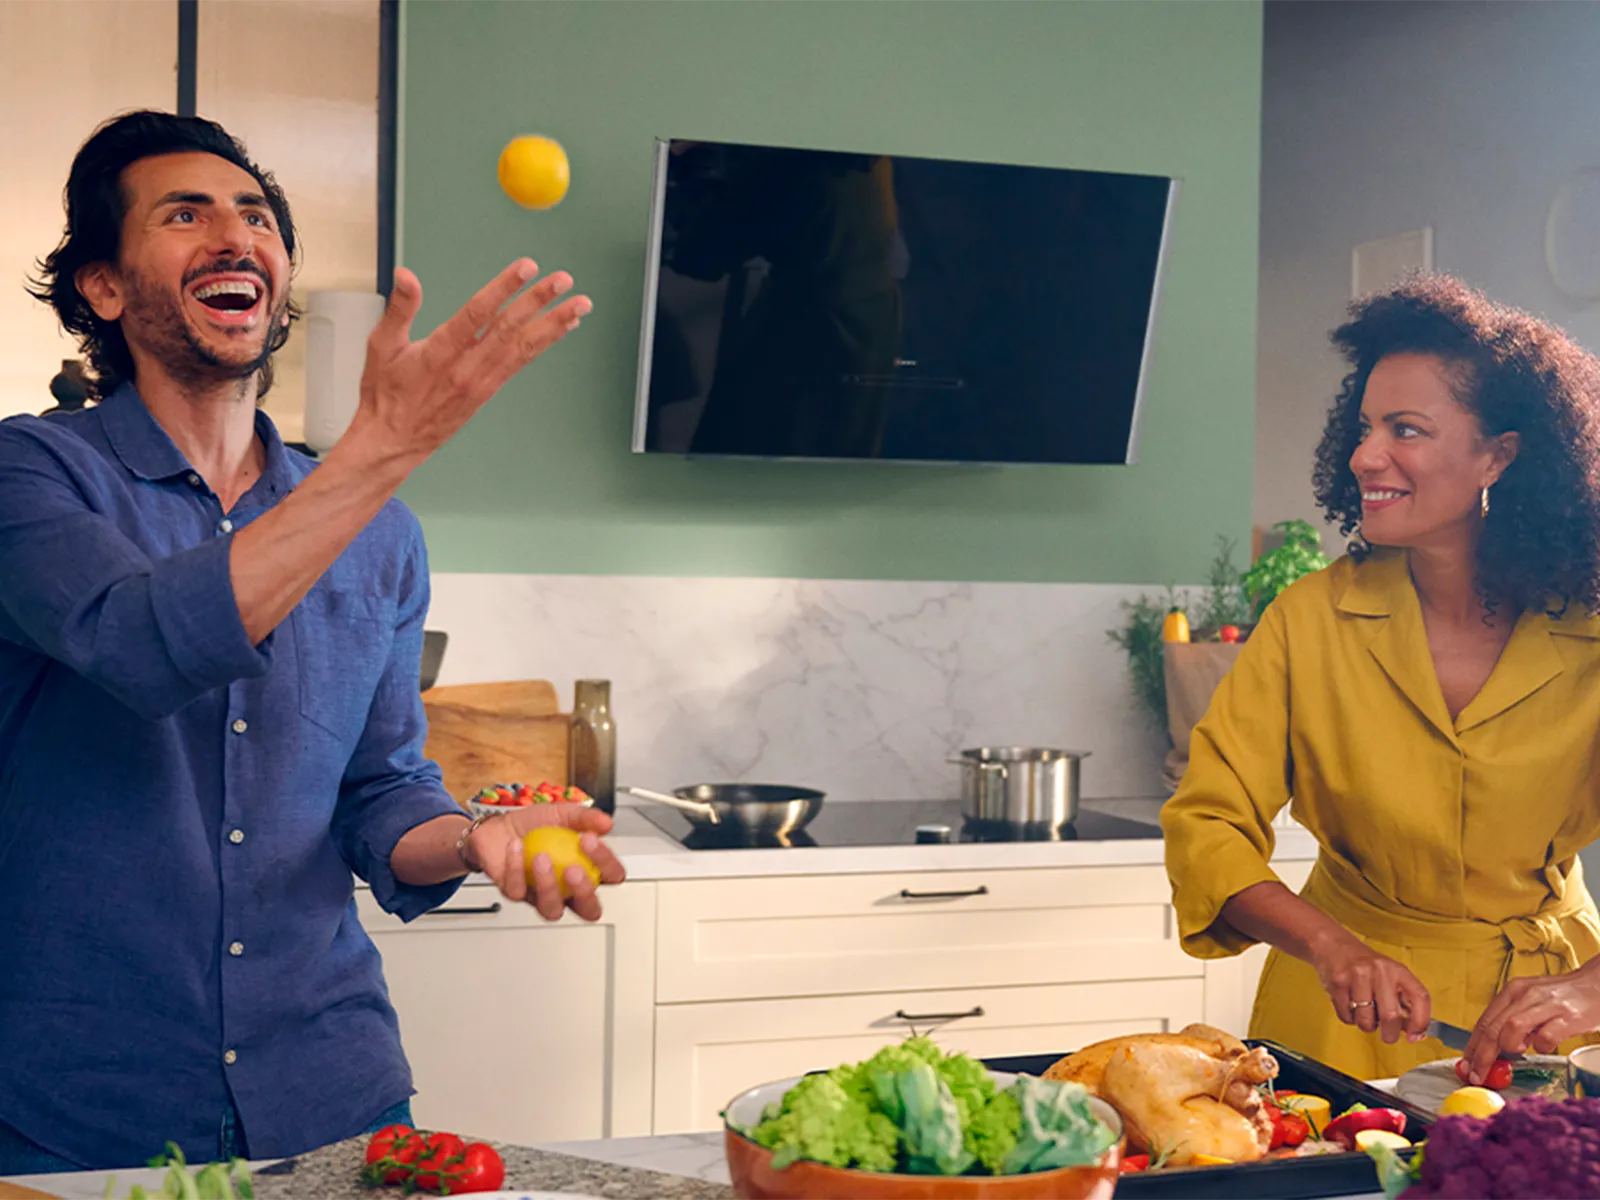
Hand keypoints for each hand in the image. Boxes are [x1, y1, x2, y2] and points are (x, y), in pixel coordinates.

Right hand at [349, 260, 590, 464]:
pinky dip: (545, 342)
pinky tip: (563, 328)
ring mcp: (482, 381)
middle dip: (540, 301)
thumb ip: (399, 309)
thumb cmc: (386, 393)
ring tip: (580, 304)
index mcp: (440, 352)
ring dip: (554, 323)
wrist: (395, 440)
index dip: (504, 288)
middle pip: (509, 327)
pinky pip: (522, 362)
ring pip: (524, 346)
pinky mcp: (489, 391)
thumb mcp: (382, 346)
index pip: (477, 313)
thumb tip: (406, 276)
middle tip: (563, 280)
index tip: (526, 268)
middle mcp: (467, 367)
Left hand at [470, 804, 626, 922]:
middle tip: (573, 870)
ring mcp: (542, 896)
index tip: (590, 840)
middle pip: (588, 909)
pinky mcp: (517, 895)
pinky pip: (518, 891)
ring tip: (541, 857)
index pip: (611, 876)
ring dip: (548, 886)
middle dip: (584, 893)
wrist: (498, 828)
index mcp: (587, 869)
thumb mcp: (563, 813)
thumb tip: (606, 823)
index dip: (607, 864)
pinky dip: (516, 867)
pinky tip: (515, 847)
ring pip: (552, 910)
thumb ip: (585, 817)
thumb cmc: (534, 825)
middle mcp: (568, 889)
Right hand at [1311, 932, 1431, 1043]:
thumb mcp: (1390, 976)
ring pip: (1365, 1020)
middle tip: (1388, 1036)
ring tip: (1364, 1013)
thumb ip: (1404, 1002)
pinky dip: (1350, 1018)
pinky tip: (1350, 1005)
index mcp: (1398, 970)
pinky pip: (1346, 1016)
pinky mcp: (1338, 983)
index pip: (1420, 997)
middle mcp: (1380, 971)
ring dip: (1366, 1025)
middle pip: (1390, 1016)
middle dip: (1390, 1035)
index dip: (1420, 1021)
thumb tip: (1415, 1033)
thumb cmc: (1366, 965)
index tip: (1414, 1035)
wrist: (1334, 945)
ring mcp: (1357, 976)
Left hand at [1461, 965, 1599, 1082]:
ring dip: (1511, 1046)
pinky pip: (1545, 1037)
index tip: (1466, 1065)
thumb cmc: (1562, 997)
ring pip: (1512, 1027)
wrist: (1597, 985)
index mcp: (1513, 991)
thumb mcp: (1531, 1001)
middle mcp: (1526, 994)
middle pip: (1493, 1027)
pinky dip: (1541, 1046)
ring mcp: (1547, 1005)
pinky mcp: (1568, 1017)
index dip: (1472, 1046)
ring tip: (1522, 1048)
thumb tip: (1491, 1047)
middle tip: (1477, 1074)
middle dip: (1482, 1055)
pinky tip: (1545, 1044)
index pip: (1484, 1021)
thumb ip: (1512, 1017)